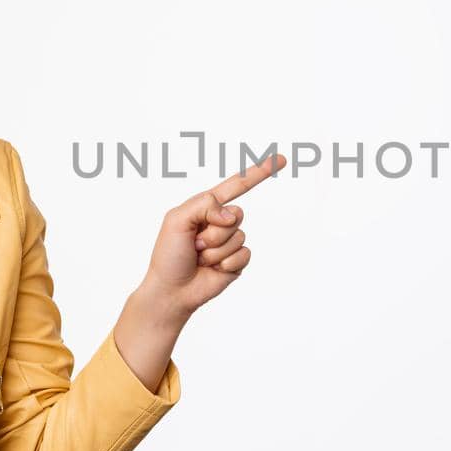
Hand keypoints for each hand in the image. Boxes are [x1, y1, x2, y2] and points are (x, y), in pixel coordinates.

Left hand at [141, 153, 285, 318]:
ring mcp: (230, 242)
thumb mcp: (176, 220)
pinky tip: (213, 270)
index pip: (237, 185)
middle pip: (237, 214)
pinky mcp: (237, 261)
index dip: (260, 172)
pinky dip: (227, 263)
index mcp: (206, 207)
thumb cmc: (168, 254)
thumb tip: (231, 215)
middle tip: (194, 244)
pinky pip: (244, 254)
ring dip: (215, 251)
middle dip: (214, 231)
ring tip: (200, 258)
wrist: (172, 290)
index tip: (281, 160)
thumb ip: (204, 205)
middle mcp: (221, 222)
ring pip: (238, 237)